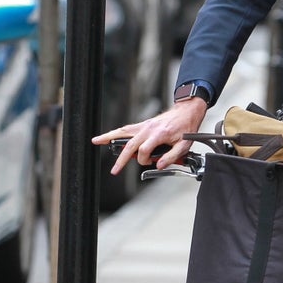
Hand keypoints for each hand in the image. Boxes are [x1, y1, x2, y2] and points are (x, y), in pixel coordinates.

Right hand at [91, 97, 208, 174]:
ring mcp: (144, 125)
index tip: (150, 163)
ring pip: (123, 132)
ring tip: (96, 141)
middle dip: (121, 158)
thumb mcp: (184, 145)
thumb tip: (158, 165)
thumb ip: (171, 157)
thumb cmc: (186, 128)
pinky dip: (115, 132)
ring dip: (108, 137)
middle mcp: (149, 128)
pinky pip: (126, 129)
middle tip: (114, 170)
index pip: (144, 150)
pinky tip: (107, 136)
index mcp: (159, 134)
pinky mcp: (143, 124)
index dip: (144, 160)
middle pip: (130, 144)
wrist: (186, 112)